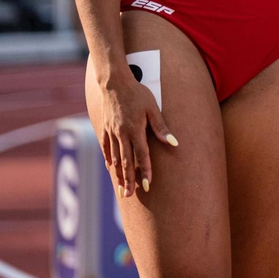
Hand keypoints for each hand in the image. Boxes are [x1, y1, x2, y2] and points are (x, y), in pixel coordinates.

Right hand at [98, 75, 178, 196]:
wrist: (114, 82)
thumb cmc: (138, 93)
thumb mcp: (152, 108)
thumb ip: (161, 127)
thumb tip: (174, 143)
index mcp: (135, 129)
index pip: (142, 155)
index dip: (145, 171)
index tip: (147, 185)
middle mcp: (121, 134)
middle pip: (126, 161)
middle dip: (129, 179)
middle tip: (129, 195)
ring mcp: (111, 132)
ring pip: (115, 158)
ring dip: (119, 174)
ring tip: (122, 188)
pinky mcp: (104, 129)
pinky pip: (106, 148)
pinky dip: (109, 159)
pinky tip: (112, 168)